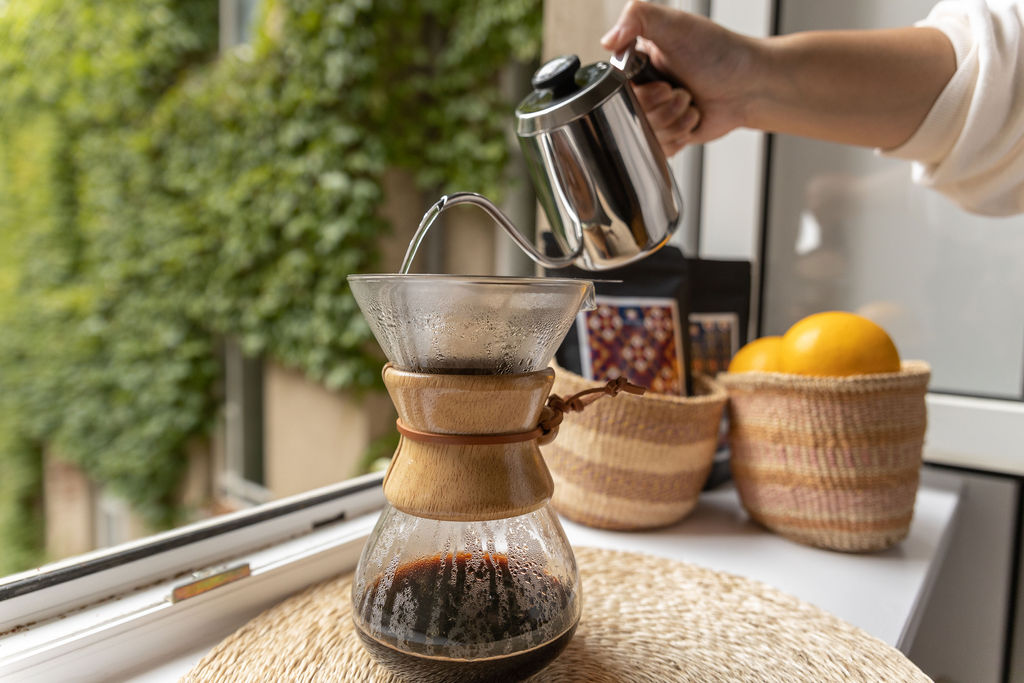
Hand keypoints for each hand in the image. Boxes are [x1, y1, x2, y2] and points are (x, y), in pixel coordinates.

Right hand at [602, 1, 761, 153]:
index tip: (662, 84)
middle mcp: (645, 88)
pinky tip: (692, 120)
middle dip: (661, 108)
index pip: (615, 88)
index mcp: (639, 63)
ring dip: (673, 122)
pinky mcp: (669, 134)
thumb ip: (636, 16)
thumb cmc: (719, 52)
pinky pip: (658, 148)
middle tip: (682, 91)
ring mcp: (657, 113)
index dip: (639, 94)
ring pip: (645, 134)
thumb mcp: (675, 24)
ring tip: (691, 104)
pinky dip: (678, 138)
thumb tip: (607, 41)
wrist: (751, 85)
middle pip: (629, 115)